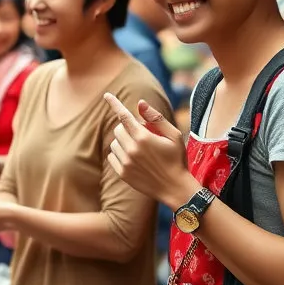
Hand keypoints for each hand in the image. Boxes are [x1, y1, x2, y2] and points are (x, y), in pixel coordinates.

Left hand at [103, 93, 196, 208]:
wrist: (175, 188)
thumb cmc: (176, 159)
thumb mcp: (173, 135)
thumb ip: (156, 118)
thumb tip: (139, 103)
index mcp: (143, 137)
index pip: (124, 116)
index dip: (115, 103)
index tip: (106, 95)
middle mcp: (131, 149)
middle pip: (118, 129)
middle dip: (127, 128)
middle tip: (141, 135)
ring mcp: (125, 162)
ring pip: (114, 143)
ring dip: (123, 141)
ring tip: (139, 149)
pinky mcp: (122, 173)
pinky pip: (112, 156)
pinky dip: (119, 154)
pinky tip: (132, 158)